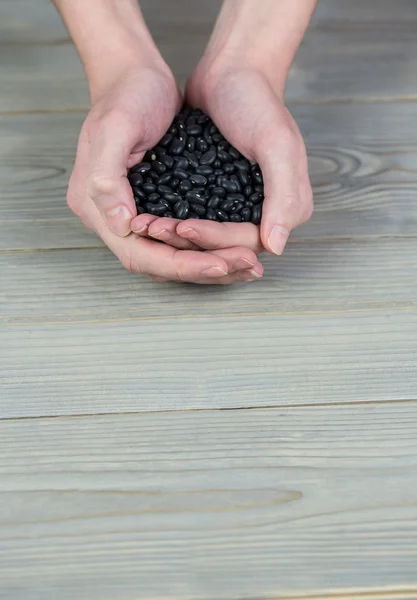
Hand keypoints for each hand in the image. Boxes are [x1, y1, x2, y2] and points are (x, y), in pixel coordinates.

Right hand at [68, 66, 261, 283]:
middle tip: (247, 266)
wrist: (135, 76)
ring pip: (171, 257)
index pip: (139, 255)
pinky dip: (207, 248)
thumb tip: (121, 225)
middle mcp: (113, 220)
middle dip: (202, 270)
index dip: (180, 264)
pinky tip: (234, 249)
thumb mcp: (113, 129)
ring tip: (248, 264)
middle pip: (158, 264)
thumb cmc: (125, 96)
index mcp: (95, 208)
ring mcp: (133, 215)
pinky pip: (181, 240)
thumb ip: (106, 178)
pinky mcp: (155, 207)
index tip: (219, 265)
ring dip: (209, 265)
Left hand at [138, 0, 314, 257]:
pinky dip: (172, 220)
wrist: (233, 72)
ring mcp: (238, 206)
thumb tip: (275, 247)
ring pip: (206, 237)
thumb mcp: (278, 146)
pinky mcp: (215, 196)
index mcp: (287, 210)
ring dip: (175, 236)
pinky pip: (195, 218)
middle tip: (153, 229)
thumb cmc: (258, 103)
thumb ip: (283, 196)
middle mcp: (264, 214)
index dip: (213, 241)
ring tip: (146, 225)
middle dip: (188, 242)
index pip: (246, 242)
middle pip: (224, 246)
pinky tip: (148, 216)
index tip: (182, 227)